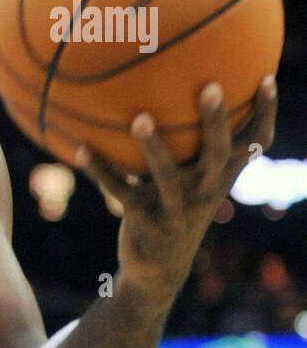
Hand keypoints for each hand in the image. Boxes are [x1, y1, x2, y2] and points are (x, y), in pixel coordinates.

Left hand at [76, 76, 277, 301]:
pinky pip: (119, 191)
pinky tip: (80, 149)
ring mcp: (176, 207)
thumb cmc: (175, 209)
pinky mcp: (144, 220)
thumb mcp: (192, 182)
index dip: (265, 113)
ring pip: (166, 175)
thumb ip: (191, 148)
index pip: (255, 144)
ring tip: (140, 118)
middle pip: (218, 153)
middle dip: (215, 121)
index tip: (266, 78)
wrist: (159, 268)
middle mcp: (205, 191)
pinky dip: (99, 170)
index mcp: (221, 177)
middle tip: (211, 86)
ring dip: (153, 147)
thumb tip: (173, 94)